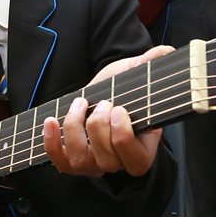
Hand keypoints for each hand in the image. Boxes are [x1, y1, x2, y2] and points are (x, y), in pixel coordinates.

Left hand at [42, 46, 173, 177]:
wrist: (104, 95)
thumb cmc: (124, 89)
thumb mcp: (137, 75)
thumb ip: (150, 65)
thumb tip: (164, 51)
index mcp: (143, 151)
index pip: (136, 161)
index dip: (123, 137)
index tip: (119, 109)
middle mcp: (118, 163)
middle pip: (107, 161)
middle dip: (99, 127)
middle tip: (103, 102)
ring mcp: (94, 164)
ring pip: (82, 161)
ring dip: (76, 129)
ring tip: (80, 103)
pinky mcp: (72, 160)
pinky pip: (60, 162)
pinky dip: (52, 143)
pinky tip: (51, 121)